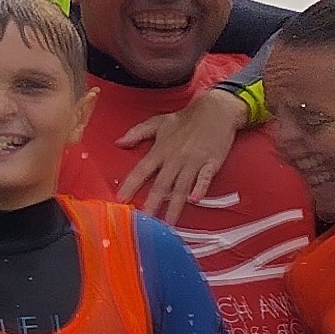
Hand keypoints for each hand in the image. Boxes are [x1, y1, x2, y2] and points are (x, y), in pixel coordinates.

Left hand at [116, 87, 248, 221]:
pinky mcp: (211, 162)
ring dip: (174, 206)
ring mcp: (193, 161)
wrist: (216, 110)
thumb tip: (118, 142)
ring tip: (168, 223)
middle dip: (152, 203)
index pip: (142, 170)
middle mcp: (175, 158)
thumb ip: (137, 133)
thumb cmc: (186, 118)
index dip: (131, 185)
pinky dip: (200, 188)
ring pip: (181, 187)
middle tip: (144, 221)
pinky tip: (195, 200)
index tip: (121, 199)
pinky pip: (204, 178)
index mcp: (160, 149)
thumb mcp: (158, 122)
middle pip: (161, 184)